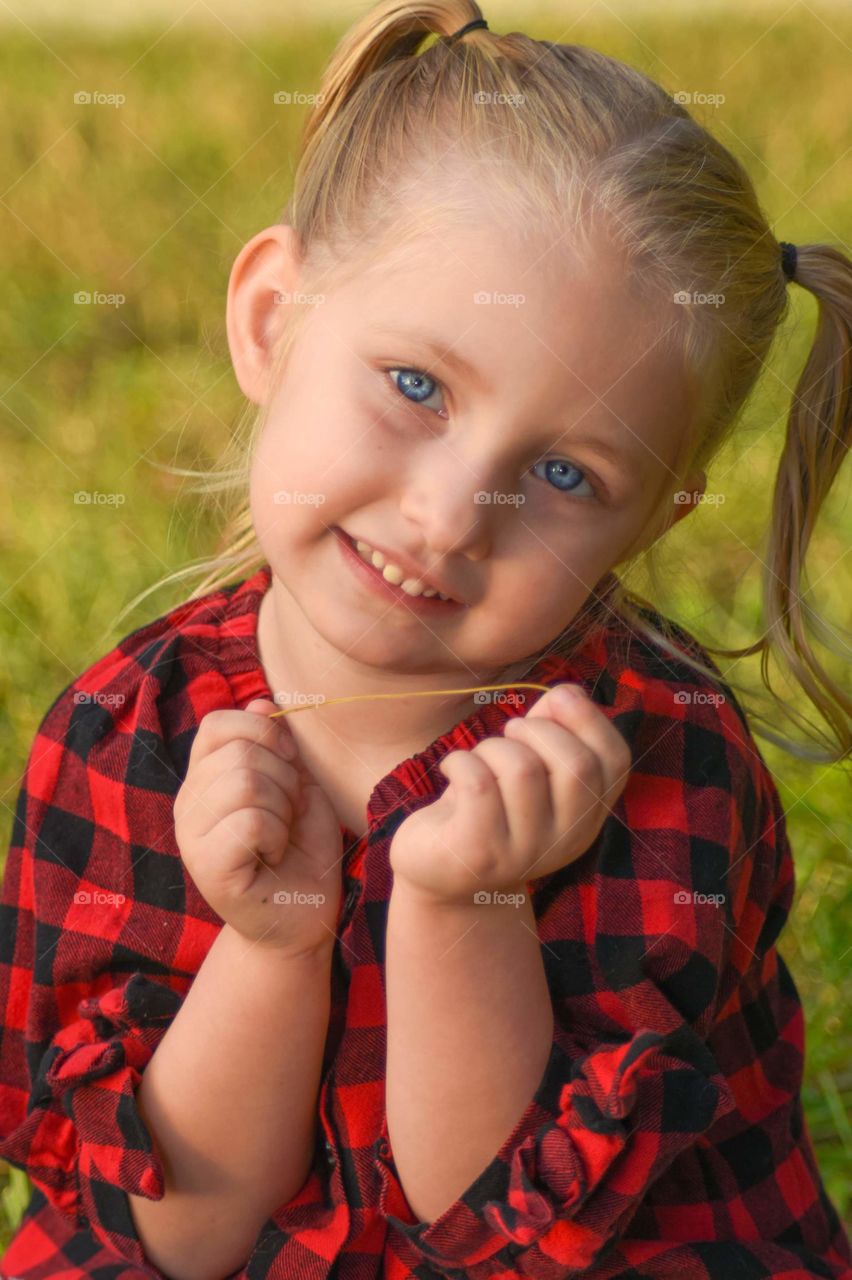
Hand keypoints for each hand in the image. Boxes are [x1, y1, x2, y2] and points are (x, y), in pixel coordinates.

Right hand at [174, 698, 343, 955]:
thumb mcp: (297, 785)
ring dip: (283, 810)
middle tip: (288, 816)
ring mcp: (191, 838)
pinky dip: (277, 837)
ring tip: (280, 837)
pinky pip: (250, 822)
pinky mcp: (207, 869)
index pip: (219, 724)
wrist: (303, 918)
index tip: (291, 766)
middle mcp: (188, 804)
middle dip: (285, 781)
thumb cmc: (301, 850)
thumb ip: (278, 746)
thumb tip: (262, 702)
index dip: (264, 734)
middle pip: (239, 755)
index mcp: (204, 778)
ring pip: (245, 784)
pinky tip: (272, 858)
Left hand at [388, 683, 631, 906]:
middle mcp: (567, 840)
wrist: (442, 872)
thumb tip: (566, 693)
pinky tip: (452, 770)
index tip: (555, 700)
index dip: (589, 717)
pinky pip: (478, 783)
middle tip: (509, 733)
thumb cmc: (488, 805)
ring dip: (492, 747)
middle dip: (536, 728)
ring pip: (521, 768)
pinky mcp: (481, 854)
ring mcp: (524, 852)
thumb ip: (552, 729)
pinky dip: (460, 761)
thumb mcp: (529, 768)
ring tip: (479, 759)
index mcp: (588, 816)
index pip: (616, 760)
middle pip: (576, 764)